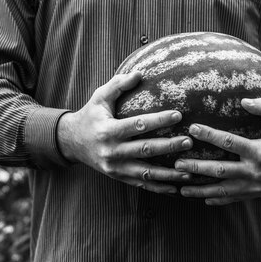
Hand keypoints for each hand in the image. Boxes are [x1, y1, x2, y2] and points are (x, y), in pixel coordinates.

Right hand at [57, 72, 192, 194]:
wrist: (71, 142)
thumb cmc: (90, 115)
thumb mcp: (99, 97)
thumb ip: (118, 84)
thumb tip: (140, 73)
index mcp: (108, 130)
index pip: (137, 125)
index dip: (158, 120)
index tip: (178, 114)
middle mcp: (111, 151)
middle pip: (145, 150)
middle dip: (168, 146)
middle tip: (189, 141)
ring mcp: (115, 167)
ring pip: (146, 173)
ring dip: (168, 174)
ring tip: (188, 172)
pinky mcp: (118, 177)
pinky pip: (142, 184)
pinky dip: (159, 187)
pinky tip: (176, 188)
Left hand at [176, 97, 260, 204]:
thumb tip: (244, 100)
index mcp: (260, 151)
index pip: (229, 142)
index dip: (210, 135)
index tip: (192, 129)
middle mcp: (254, 171)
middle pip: (220, 170)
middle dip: (197, 168)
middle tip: (176, 165)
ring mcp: (254, 185)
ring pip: (223, 189)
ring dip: (201, 190)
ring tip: (181, 189)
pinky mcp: (256, 193)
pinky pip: (233, 199)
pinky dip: (217, 200)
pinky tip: (202, 199)